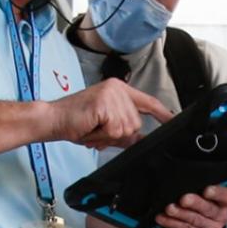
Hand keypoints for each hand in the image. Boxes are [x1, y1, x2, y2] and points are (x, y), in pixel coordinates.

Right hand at [46, 78, 171, 148]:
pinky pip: (114, 130)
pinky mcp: (105, 103)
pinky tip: (90, 127)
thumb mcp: (105, 125)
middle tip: (97, 130)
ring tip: (92, 128)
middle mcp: (117, 89)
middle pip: (135, 123)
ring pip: (126, 129)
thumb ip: (124, 129)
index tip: (173, 120)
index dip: (162, 113)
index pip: (147, 101)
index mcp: (118, 90)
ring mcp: (111, 94)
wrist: (52, 119)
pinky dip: (102, 135)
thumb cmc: (75, 122)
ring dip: (108, 136)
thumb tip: (141, 138)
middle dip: (118, 134)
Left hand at [154, 186, 226, 227]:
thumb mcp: (194, 194)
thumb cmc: (188, 206)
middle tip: (183, 199)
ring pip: (196, 220)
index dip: (218, 193)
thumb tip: (183, 181)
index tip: (206, 190)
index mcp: (222, 202)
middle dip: (195, 203)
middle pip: (210, 208)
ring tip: (169, 208)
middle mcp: (221, 216)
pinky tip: (163, 218)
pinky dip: (173, 223)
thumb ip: (194, 188)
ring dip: (180, 213)